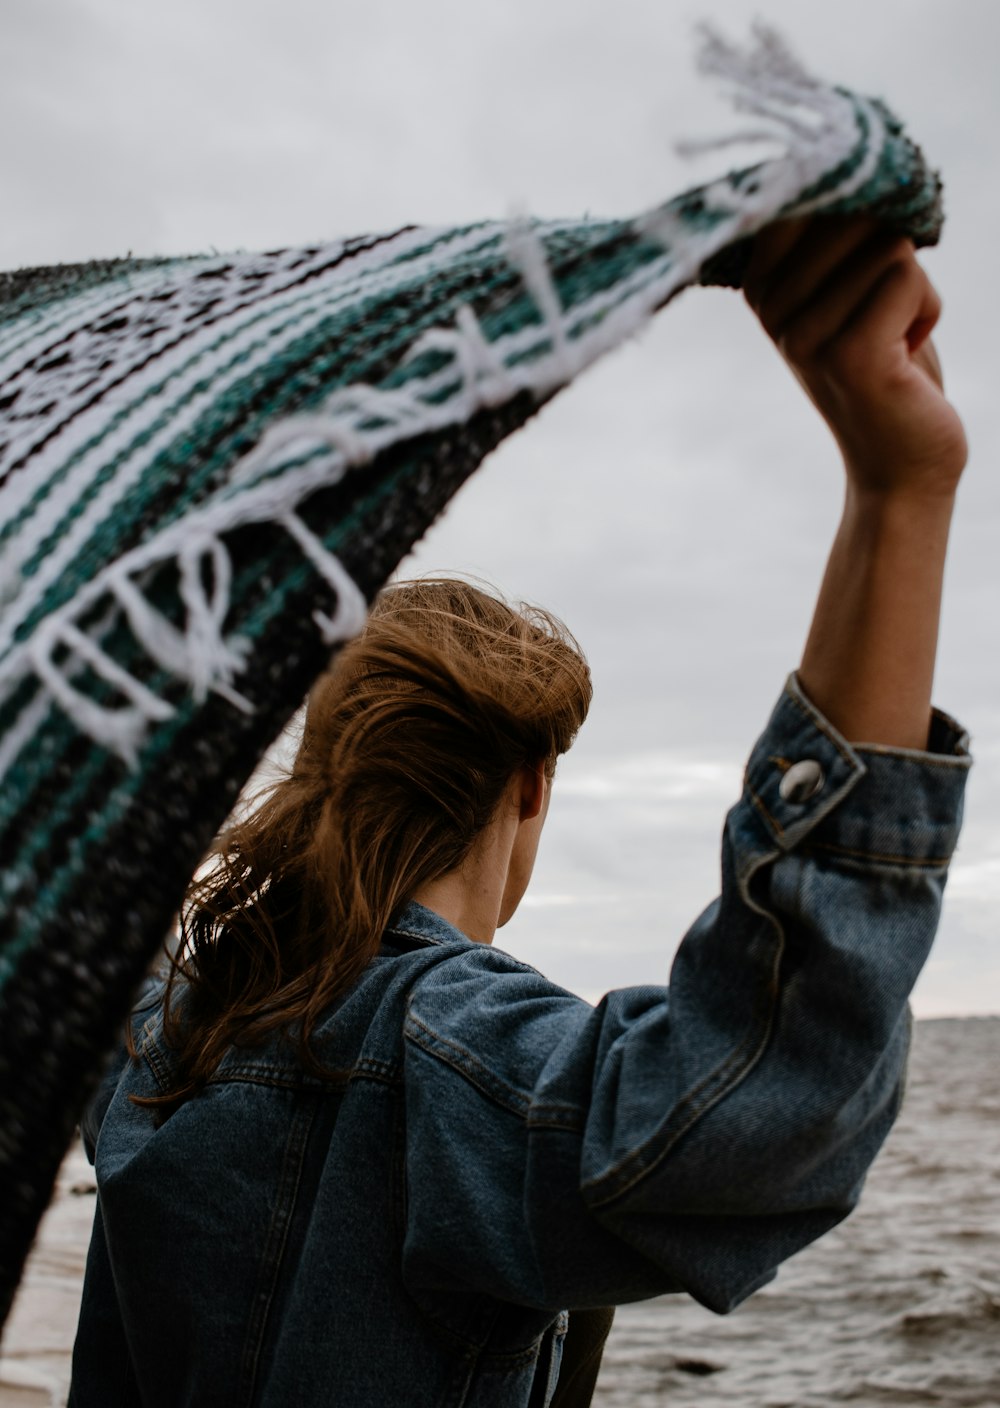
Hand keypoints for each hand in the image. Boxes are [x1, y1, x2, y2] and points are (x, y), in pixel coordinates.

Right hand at [743, 217, 966, 501]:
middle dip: (892, 257)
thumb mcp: (851, 287)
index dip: (853, 211)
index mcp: (761, 286)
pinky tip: (905, 354)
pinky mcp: (850, 355)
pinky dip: (928, 309)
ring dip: (914, 289)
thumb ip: (839, 231)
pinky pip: (908, 276)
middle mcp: (772, 310)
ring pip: (889, 244)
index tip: (858, 268)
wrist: (902, 463)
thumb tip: (859, 162)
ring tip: (894, 339)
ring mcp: (805, 335)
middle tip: (881, 319)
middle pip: (856, 214)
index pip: (809, 191)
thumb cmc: (890, 366)